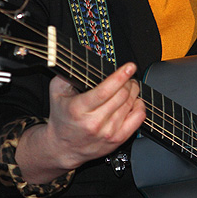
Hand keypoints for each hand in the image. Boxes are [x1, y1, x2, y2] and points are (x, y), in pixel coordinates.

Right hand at [16, 62, 145, 182]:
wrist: (62, 147)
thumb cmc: (62, 115)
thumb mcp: (57, 90)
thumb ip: (70, 71)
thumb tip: (88, 51)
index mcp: (78, 109)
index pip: (104, 91)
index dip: (120, 76)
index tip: (129, 67)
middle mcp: (94, 123)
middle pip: (121, 96)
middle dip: (128, 81)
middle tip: (127, 76)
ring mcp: (107, 133)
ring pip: (130, 105)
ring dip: (133, 91)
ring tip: (129, 86)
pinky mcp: (117, 141)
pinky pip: (138, 119)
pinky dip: (139, 106)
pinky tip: (133, 101)